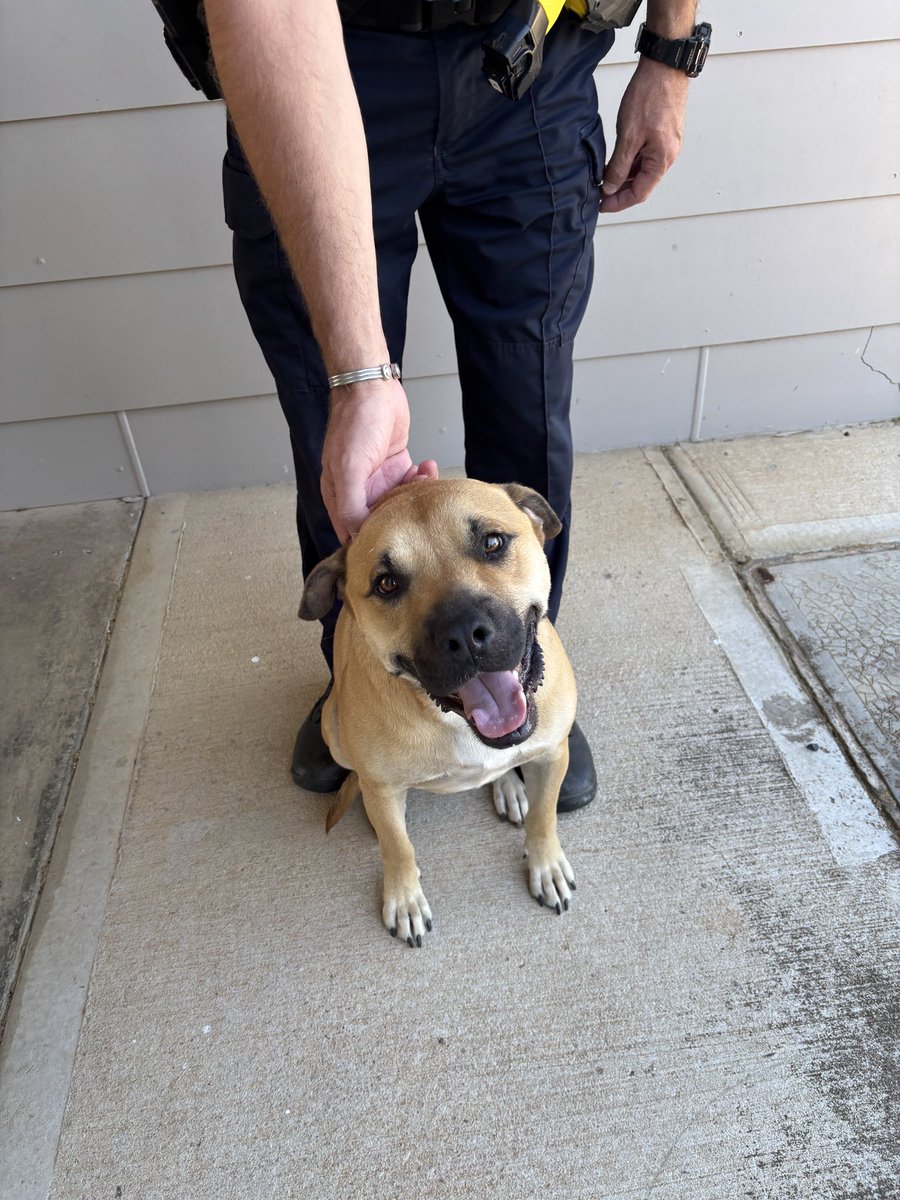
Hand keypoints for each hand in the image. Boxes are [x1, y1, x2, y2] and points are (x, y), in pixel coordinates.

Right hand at [321, 379, 437, 541]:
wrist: (373, 387)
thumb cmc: (355, 422)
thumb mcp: (348, 468)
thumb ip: (349, 504)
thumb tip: (357, 534)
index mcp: (339, 495)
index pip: (352, 532)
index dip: (370, 540)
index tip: (392, 540)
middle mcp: (359, 491)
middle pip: (382, 520)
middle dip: (401, 516)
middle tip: (415, 506)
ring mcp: (379, 479)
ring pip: (401, 503)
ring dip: (416, 495)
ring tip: (423, 479)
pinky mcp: (397, 467)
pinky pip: (413, 483)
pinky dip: (423, 478)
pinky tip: (426, 466)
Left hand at [599, 57, 688, 213]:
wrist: (664, 66)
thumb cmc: (650, 96)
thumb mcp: (628, 136)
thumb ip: (619, 166)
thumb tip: (610, 187)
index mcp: (662, 160)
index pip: (639, 193)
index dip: (618, 203)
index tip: (601, 206)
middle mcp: (668, 155)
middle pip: (642, 184)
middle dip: (620, 192)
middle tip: (599, 195)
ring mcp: (667, 144)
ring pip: (643, 170)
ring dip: (624, 177)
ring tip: (604, 179)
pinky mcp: (662, 134)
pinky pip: (645, 156)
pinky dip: (630, 162)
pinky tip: (616, 162)